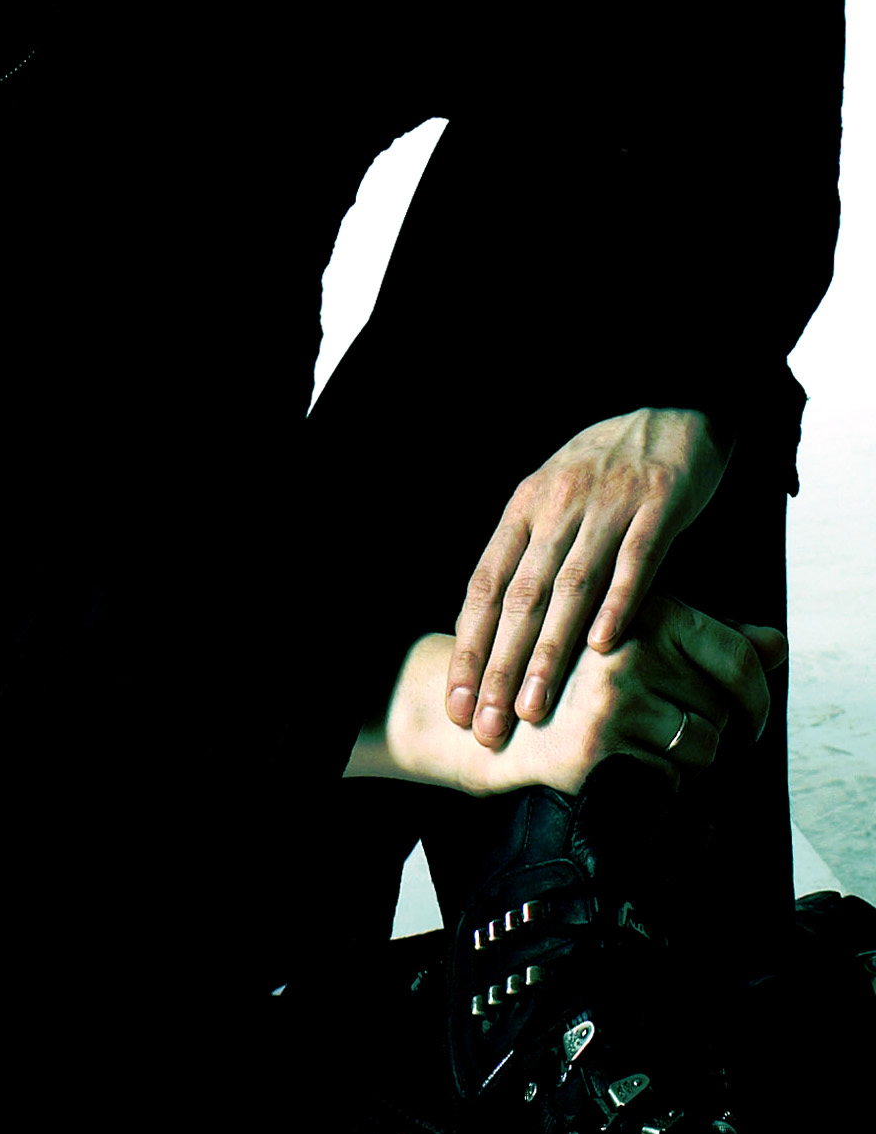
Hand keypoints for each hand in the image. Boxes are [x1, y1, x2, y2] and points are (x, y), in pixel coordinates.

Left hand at [445, 406, 726, 746]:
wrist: (673, 408)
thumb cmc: (608, 469)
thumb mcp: (555, 499)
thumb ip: (530, 554)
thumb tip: (497, 624)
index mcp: (524, 508)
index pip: (486, 586)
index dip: (470, 647)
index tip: (459, 702)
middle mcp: (556, 507)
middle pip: (520, 597)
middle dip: (500, 667)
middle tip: (488, 726)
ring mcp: (607, 506)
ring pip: (569, 587)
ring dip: (549, 652)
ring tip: (534, 708)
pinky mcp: (659, 504)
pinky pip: (636, 561)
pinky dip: (618, 603)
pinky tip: (603, 647)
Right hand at [482, 591, 783, 797]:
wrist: (493, 718)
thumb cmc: (579, 680)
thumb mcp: (642, 640)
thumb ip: (712, 640)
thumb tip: (777, 646)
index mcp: (647, 611)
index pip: (739, 656)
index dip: (758, 697)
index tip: (751, 720)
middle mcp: (631, 647)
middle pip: (725, 707)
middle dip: (714, 731)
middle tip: (676, 733)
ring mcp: (613, 697)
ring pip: (704, 745)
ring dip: (690, 760)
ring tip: (649, 747)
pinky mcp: (599, 744)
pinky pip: (671, 778)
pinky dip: (660, 782)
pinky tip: (625, 764)